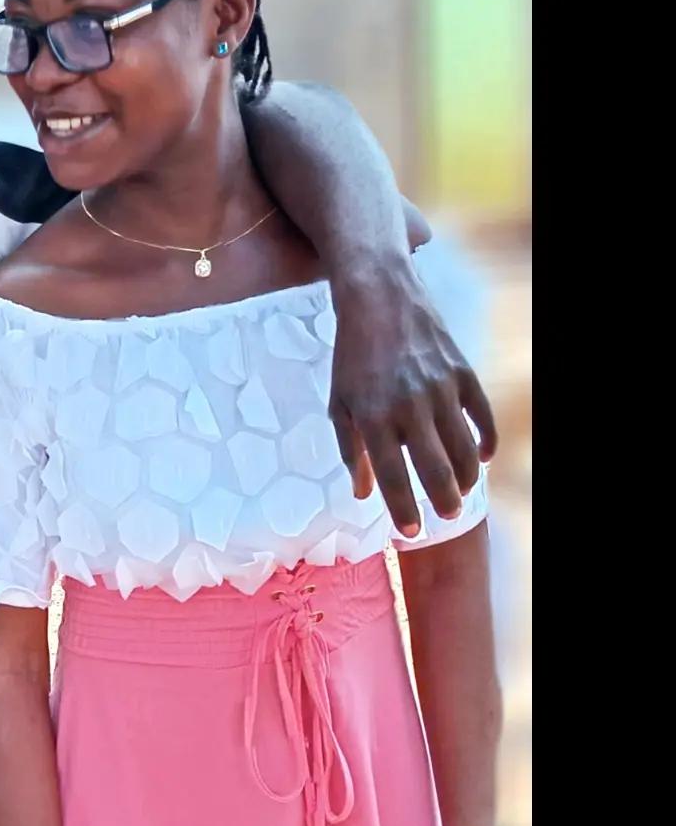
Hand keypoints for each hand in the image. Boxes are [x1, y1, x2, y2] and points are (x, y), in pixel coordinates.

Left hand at [329, 265, 496, 538]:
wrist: (379, 295)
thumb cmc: (353, 355)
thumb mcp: (340, 401)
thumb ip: (350, 449)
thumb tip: (362, 493)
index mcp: (373, 416)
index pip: (392, 476)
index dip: (404, 509)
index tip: (412, 531)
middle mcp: (409, 405)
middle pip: (436, 469)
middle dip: (444, 501)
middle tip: (446, 514)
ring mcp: (439, 387)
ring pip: (464, 448)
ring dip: (468, 477)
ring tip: (462, 491)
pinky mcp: (461, 370)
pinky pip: (482, 415)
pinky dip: (486, 440)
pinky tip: (482, 457)